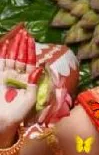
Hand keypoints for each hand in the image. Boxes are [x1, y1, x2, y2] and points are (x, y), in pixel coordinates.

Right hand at [0, 26, 42, 140]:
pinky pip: (1, 62)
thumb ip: (33, 85)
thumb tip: (38, 68)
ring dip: (15, 46)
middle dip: (23, 45)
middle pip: (21, 58)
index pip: (30, 64)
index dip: (31, 52)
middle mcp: (18, 77)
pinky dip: (4, 53)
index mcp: (27, 82)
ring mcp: (7, 76)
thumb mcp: (30, 100)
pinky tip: (7, 44)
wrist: (3, 121)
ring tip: (19, 35)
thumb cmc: (17, 114)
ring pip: (12, 58)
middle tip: (26, 33)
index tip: (32, 40)